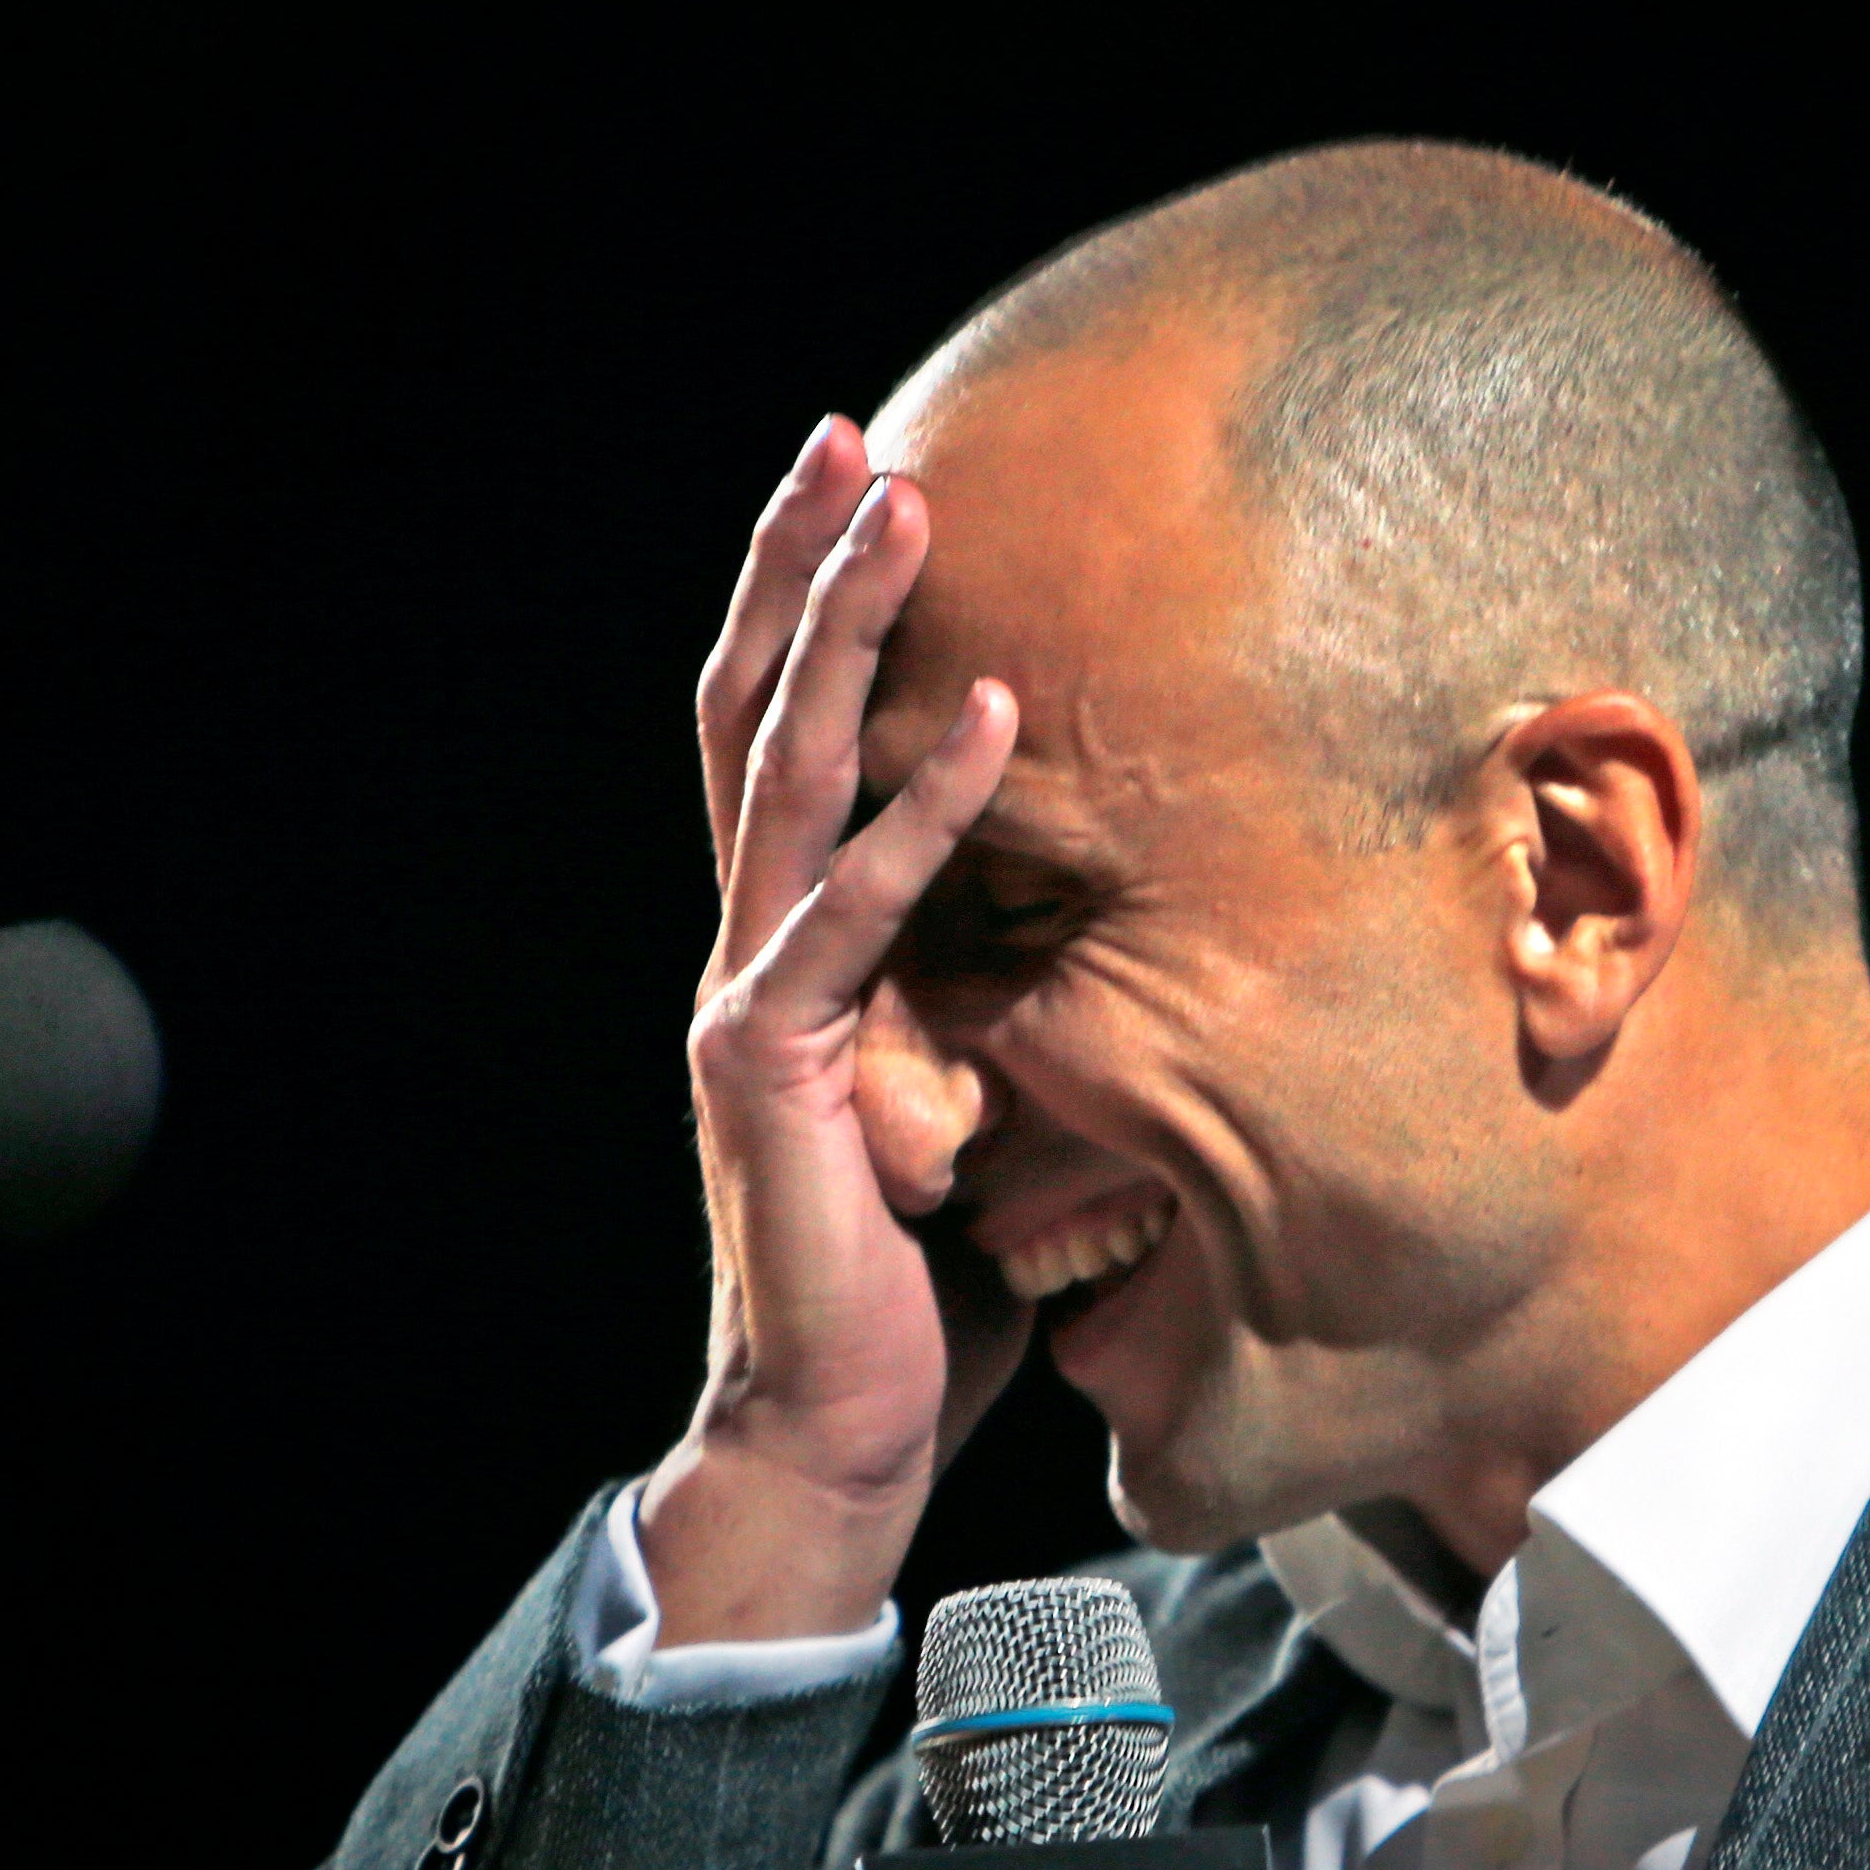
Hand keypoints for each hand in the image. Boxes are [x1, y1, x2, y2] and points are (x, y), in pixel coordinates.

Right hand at [635, 414, 1024, 1640]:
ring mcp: (750, 999)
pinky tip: (996, 718)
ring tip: (904, 505)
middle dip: (798, 569)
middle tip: (847, 435)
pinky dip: (926, 811)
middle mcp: (753, 950)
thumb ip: (1007, 1010)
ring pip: (784, 773)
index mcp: (792, 952)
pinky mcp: (775, 1068)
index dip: (805, 615)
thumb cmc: (922, 1289)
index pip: (785, 744)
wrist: (837, 1435)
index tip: (860, 493)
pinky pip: (859, 915)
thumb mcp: (982, 1109)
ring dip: (845, 630)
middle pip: (755, 715)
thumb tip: (1118, 943)